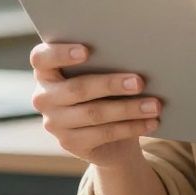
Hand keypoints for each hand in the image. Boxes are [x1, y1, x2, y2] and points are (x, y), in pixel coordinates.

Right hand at [29, 42, 161, 168]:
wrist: (108, 135)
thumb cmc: (105, 90)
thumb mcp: (101, 73)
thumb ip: (105, 62)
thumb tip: (136, 53)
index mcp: (46, 71)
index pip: (41, 58)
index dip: (61, 53)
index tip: (86, 50)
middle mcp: (44, 97)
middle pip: (76, 89)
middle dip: (110, 84)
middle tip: (139, 81)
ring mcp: (54, 123)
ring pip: (94, 113)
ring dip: (128, 108)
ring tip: (155, 105)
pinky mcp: (70, 143)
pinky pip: (104, 133)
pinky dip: (131, 127)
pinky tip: (151, 121)